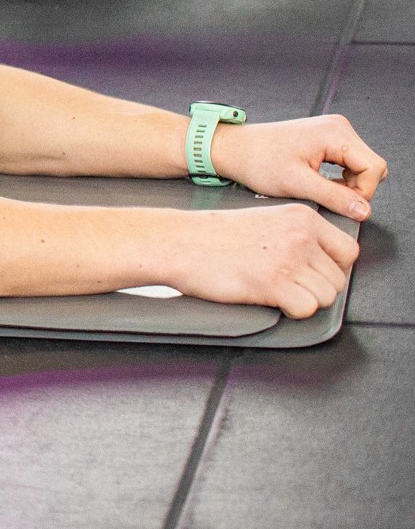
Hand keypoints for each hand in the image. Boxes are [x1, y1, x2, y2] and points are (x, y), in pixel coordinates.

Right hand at [165, 204, 358, 319]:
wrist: (179, 242)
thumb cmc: (215, 234)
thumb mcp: (267, 220)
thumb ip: (299, 235)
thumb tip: (326, 261)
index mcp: (302, 217)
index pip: (348, 251)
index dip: (333, 267)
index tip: (313, 271)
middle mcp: (300, 236)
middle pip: (339, 279)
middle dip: (317, 287)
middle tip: (288, 283)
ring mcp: (288, 259)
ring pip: (327, 296)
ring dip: (305, 299)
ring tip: (277, 289)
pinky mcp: (273, 284)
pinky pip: (307, 309)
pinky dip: (292, 311)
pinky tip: (271, 298)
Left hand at [211, 114, 386, 221]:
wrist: (236, 149)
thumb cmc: (257, 160)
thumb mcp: (297, 184)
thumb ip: (335, 198)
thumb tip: (363, 210)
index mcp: (334, 133)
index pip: (374, 168)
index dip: (363, 191)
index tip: (341, 202)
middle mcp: (338, 127)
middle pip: (371, 166)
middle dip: (355, 188)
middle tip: (327, 195)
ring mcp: (333, 131)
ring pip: (361, 166)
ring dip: (347, 183)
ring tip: (318, 187)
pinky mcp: (327, 138)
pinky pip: (349, 162)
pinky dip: (339, 177)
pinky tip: (318, 180)